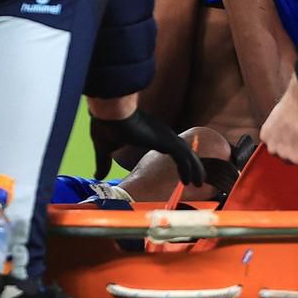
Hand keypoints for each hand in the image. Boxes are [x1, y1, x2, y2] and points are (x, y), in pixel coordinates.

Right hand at [89, 107, 204, 184]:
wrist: (109, 112)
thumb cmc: (107, 125)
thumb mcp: (105, 148)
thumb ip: (104, 162)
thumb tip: (98, 175)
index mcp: (151, 134)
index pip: (171, 147)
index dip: (178, 160)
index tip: (182, 173)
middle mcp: (162, 133)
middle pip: (184, 150)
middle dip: (193, 165)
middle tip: (197, 180)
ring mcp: (166, 135)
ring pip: (188, 154)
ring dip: (195, 169)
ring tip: (199, 184)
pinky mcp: (166, 140)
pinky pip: (184, 157)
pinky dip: (189, 169)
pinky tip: (189, 181)